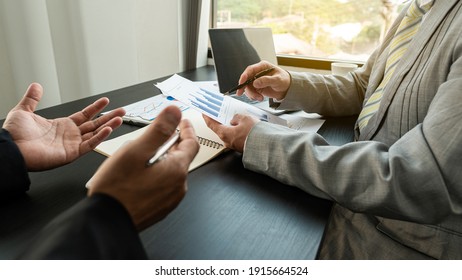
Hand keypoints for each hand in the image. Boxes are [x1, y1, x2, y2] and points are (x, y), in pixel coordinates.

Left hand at [2, 83, 124, 170]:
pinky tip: (108, 129)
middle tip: (122, 111)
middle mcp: (69, 136)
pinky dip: (99, 138)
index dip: (95, 108)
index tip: (106, 101)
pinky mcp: (72, 153)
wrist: (11, 149)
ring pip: (96, 134)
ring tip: (120, 118)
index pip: (84, 116)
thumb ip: (32, 98)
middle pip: (94, 125)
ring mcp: (72, 145)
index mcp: (61, 126)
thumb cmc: (15, 135)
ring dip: (109, 126)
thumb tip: (36, 86)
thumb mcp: (23, 111)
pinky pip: (89, 145)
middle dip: (109, 117)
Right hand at [88, 105, 199, 230]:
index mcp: (177, 170)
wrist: (106, 222)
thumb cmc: (117, 188)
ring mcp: (170, 200)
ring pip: (171, 172)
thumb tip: (174, 111)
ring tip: (140, 158)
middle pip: (180, 158)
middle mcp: (178, 186)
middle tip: (155, 137)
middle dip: (170, 144)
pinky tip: (138, 176)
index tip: (182, 121)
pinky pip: (163, 186)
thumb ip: (159, 129)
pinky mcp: (160, 209)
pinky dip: (156, 176)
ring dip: (162, 161)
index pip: (191, 143)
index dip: (186, 129)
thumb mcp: (136, 150)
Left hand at [203, 113, 259, 152]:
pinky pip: (236, 137)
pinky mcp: (240, 147)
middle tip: (221, 113)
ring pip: (229, 133)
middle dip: (221, 121)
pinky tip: (243, 126)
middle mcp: (227, 141)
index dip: (206, 117)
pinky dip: (237, 131)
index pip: (211, 124)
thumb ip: (236, 117)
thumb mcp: (244, 118)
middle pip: (220, 129)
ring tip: (237, 118)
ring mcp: (233, 145)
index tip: (204, 113)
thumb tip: (235, 119)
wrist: (265, 146)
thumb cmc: (255, 134)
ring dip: (231, 126)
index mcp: (224, 134)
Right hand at [236, 60, 290, 101]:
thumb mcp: (277, 80)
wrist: (286, 88)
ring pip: (247, 87)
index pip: (250, 69)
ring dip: (251, 94)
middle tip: (242, 94)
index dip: (244, 76)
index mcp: (263, 66)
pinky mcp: (256, 87)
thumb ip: (266, 80)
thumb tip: (255, 83)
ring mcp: (256, 80)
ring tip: (259, 98)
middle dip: (245, 88)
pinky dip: (253, 96)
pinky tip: (259, 98)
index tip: (241, 83)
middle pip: (246, 79)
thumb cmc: (284, 80)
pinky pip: (250, 92)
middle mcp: (258, 72)